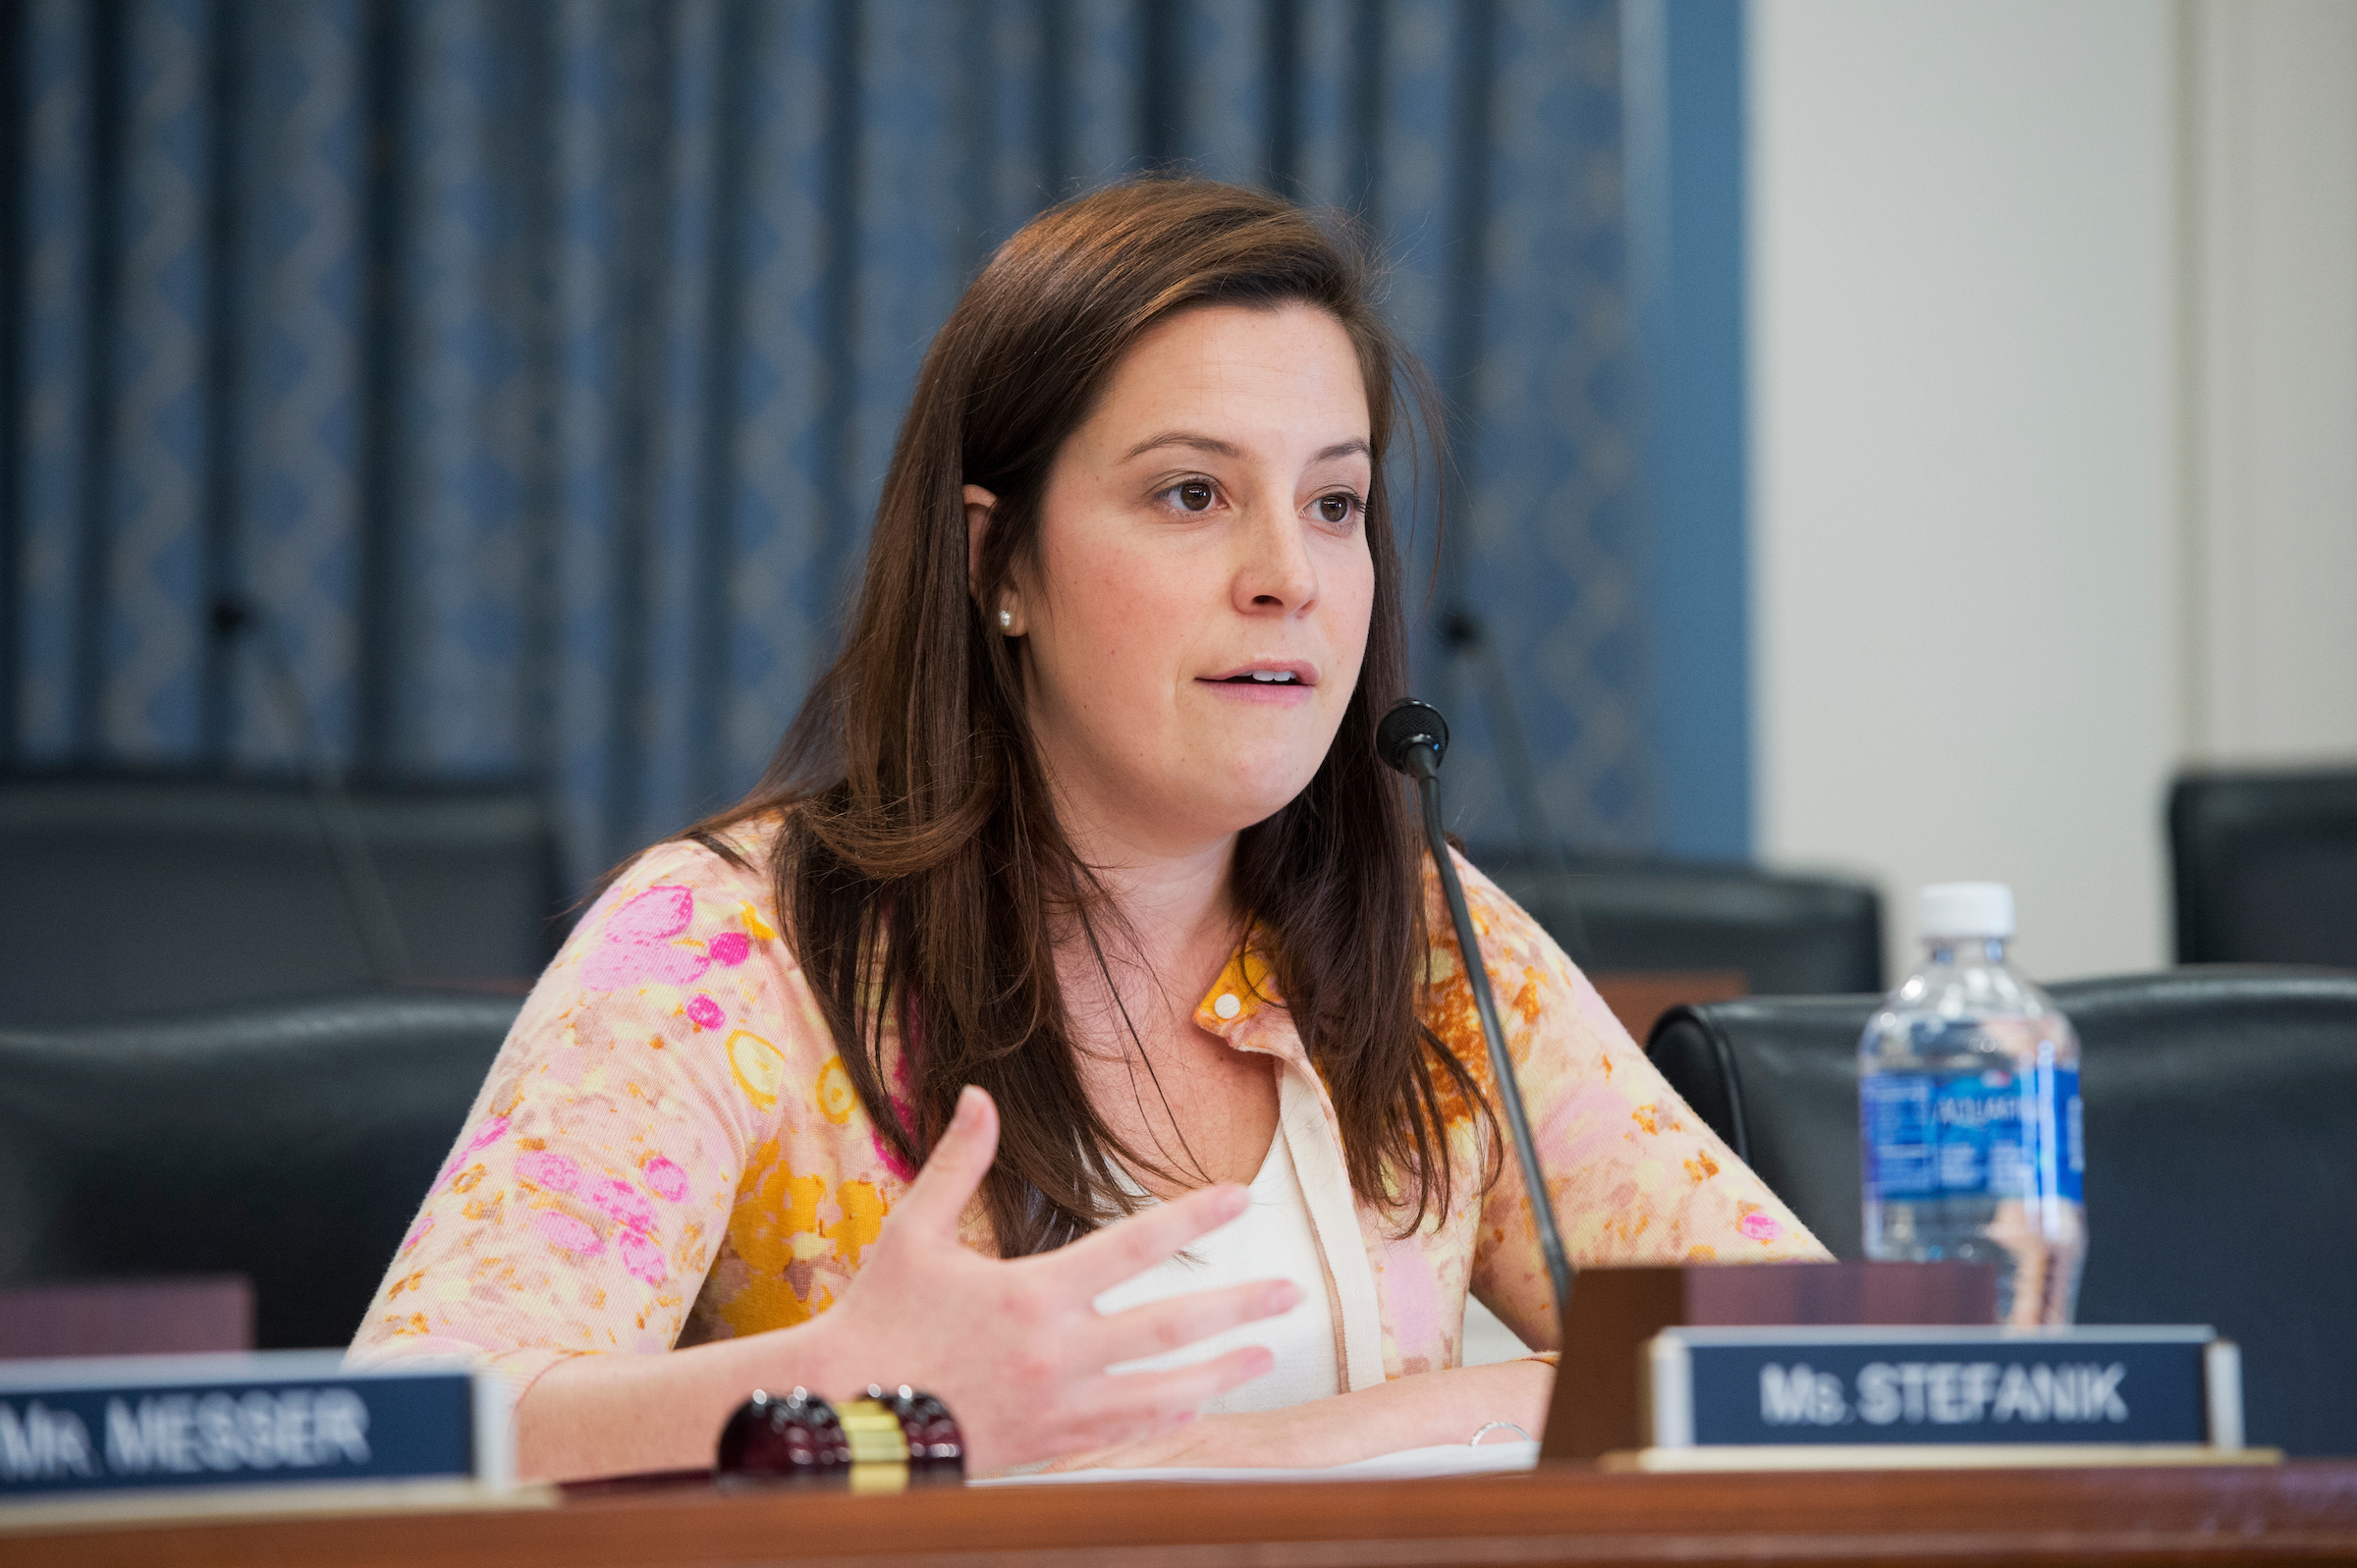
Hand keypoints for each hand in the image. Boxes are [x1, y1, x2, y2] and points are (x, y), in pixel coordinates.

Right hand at [798, 1085, 1297, 1474]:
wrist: (845, 1413)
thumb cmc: (880, 1317)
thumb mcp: (914, 1232)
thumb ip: (957, 1163)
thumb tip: (976, 1094)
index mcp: (1033, 1292)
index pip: (1133, 1245)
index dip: (1192, 1216)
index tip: (1240, 1195)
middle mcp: (1059, 1351)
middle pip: (1170, 1324)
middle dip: (1237, 1306)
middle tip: (1291, 1292)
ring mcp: (1060, 1404)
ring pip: (1161, 1387)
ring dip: (1220, 1369)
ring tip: (1266, 1355)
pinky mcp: (1051, 1443)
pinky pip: (1125, 1430)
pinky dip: (1167, 1414)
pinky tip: (1198, 1401)